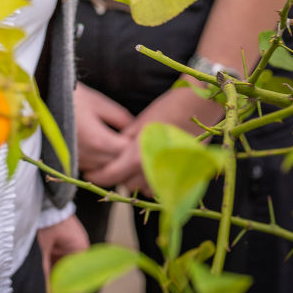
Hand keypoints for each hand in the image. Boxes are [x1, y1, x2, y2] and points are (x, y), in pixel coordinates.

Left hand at [37, 213, 88, 292]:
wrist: (28, 193)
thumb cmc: (39, 215)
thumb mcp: (40, 245)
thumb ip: (42, 271)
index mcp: (79, 248)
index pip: (77, 283)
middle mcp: (74, 250)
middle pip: (67, 280)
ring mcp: (63, 247)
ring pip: (57, 274)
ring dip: (47, 284)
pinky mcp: (52, 245)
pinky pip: (50, 266)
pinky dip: (42, 275)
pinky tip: (32, 282)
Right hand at [74, 82, 134, 174]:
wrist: (43, 98)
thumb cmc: (73, 97)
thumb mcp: (99, 103)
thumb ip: (120, 118)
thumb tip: (134, 129)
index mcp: (100, 141)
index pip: (127, 152)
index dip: (135, 143)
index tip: (136, 133)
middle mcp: (90, 156)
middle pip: (117, 164)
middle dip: (125, 154)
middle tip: (129, 139)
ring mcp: (79, 161)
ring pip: (104, 170)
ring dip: (112, 161)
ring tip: (115, 144)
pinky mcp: (71, 161)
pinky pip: (91, 169)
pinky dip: (99, 163)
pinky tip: (100, 149)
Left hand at [85, 83, 220, 192]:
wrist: (202, 105)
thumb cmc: (170, 107)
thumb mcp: (142, 121)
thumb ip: (127, 139)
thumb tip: (115, 149)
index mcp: (139, 156)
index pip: (111, 176)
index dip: (98, 175)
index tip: (90, 172)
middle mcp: (153, 171)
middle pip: (126, 184)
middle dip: (118, 175)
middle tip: (112, 162)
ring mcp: (170, 175)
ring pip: (144, 187)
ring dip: (136, 179)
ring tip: (132, 163)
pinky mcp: (183, 175)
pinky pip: (162, 185)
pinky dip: (153, 180)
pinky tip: (151, 166)